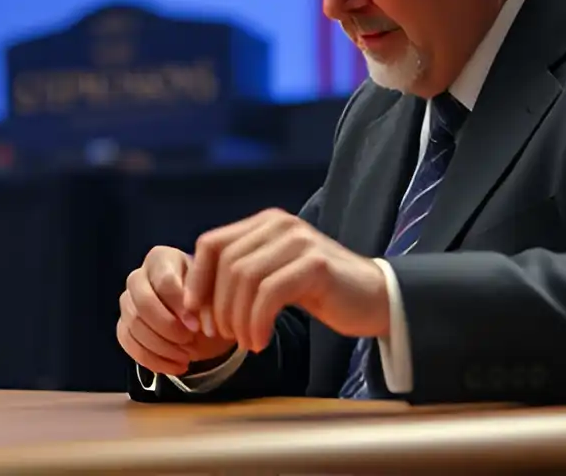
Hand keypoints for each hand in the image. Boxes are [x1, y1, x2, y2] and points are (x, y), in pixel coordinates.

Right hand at [117, 246, 236, 375]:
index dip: (179, 307)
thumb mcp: (213, 295)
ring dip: (161, 346)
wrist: (202, 317)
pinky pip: (128, 343)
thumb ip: (204, 303)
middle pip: (142, 303)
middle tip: (188, 340)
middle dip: (166, 327)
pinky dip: (153, 360)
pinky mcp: (123, 325)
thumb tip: (194, 321)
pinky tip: (176, 366)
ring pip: (133, 325)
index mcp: (161, 258)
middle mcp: (138, 276)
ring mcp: (127, 302)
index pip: (164, 281)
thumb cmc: (207, 298)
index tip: (197, 326)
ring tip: (186, 356)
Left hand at [182, 209, 389, 352]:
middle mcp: (280, 224)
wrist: (374, 298)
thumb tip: (191, 299)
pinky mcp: (316, 264)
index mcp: (264, 222)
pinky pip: (269, 294)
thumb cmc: (318, 291)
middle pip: (226, 264)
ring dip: (237, 318)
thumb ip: (239, 276)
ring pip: (245, 279)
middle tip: (220, 336)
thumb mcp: (273, 275)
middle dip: (216, 306)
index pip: (211, 244)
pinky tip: (260, 342)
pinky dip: (257, 322)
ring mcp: (299, 241)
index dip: (197, 281)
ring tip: (244, 342)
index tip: (194, 315)